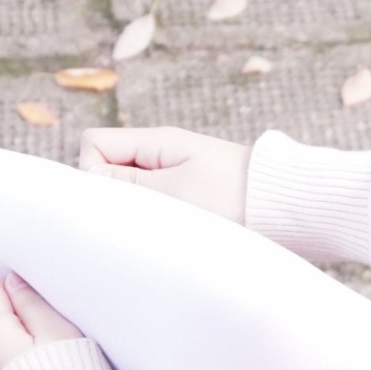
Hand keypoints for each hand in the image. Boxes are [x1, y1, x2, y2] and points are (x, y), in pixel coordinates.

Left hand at [0, 273, 84, 369]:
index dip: (17, 287)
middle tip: (59, 326)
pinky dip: (31, 365)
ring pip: (7, 343)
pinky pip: (14, 368)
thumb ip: (33, 303)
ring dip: (30, 341)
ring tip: (61, 355)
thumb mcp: (60, 333)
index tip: (44, 297)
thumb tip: (13, 281)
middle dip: (25, 314)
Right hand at [78, 126, 250, 224]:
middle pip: (107, 165)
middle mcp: (159, 152)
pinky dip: (153, 213)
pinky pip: (151, 198)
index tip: (118, 198)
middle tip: (139, 216)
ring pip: (128, 185)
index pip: (94, 144)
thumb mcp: (175, 192)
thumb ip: (127, 183)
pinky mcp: (185, 190)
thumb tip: (88, 175)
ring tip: (161, 223)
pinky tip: (171, 228)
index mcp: (154, 141)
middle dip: (111, 192)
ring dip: (134, 206)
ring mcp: (171, 171)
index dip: (92, 172)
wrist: (282, 203)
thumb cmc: (233, 198)